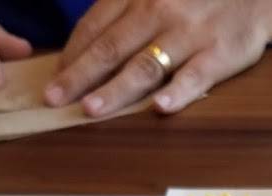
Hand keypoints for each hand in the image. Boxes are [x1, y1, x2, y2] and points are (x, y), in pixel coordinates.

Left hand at [44, 0, 271, 115]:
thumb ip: (126, 10)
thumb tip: (87, 45)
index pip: (96, 25)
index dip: (71, 53)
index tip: (52, 78)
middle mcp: (160, 11)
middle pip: (112, 47)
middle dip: (79, 75)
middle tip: (53, 99)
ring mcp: (190, 35)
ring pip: (145, 65)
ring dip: (116, 89)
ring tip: (91, 109)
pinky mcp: (219, 54)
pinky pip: (195, 76)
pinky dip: (178, 93)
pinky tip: (160, 109)